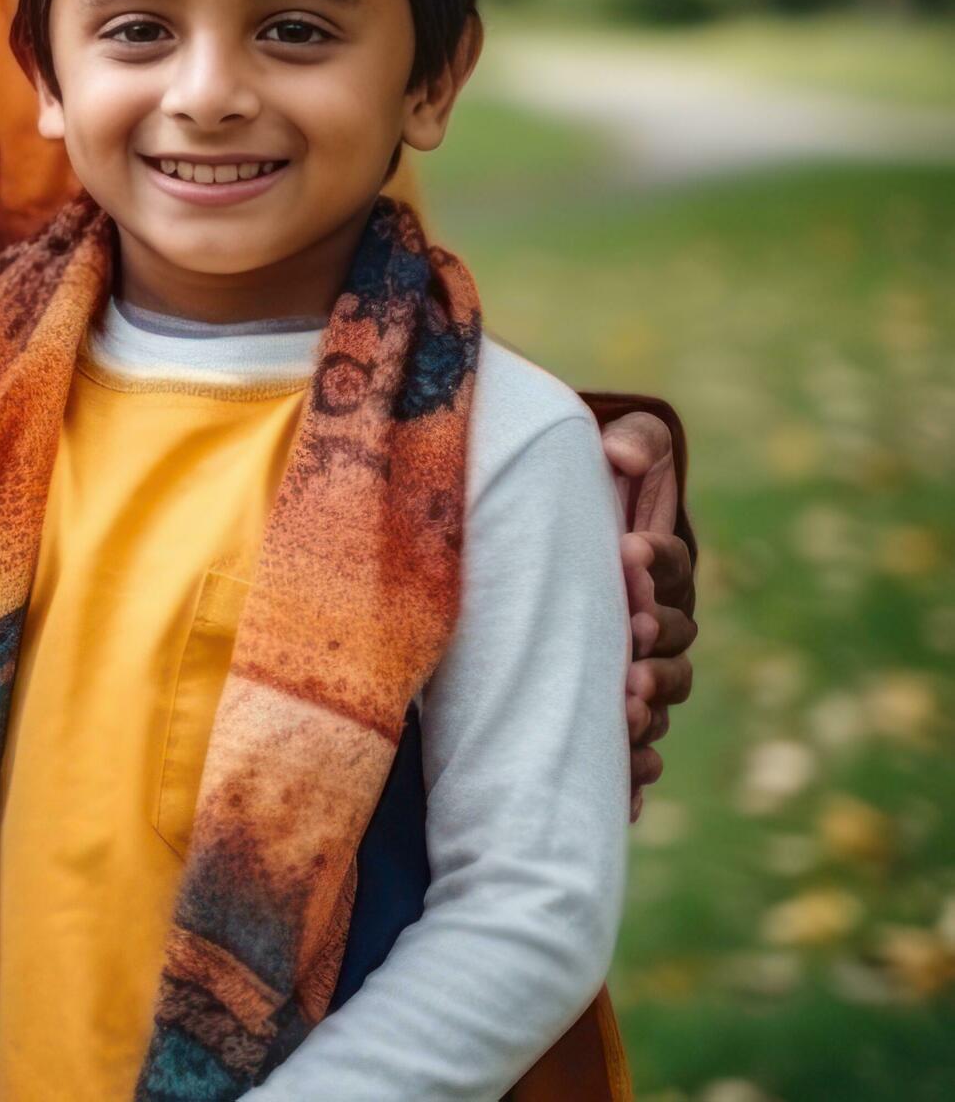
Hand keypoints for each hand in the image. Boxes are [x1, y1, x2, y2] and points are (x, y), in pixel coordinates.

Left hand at [604, 408, 694, 816]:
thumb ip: (633, 441)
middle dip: (656, 638)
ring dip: (649, 701)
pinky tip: (629, 786)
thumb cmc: (591, 491)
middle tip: (632, 631)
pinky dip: (637, 766)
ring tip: (626, 701)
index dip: (654, 560)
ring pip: (660, 695)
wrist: (552, 536)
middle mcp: (659, 621)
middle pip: (674, 639)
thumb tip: (621, 454)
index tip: (625, 548)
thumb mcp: (620, 449)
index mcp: (660, 566)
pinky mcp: (605, 706)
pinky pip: (634, 746)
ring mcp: (638, 667)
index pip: (668, 564)